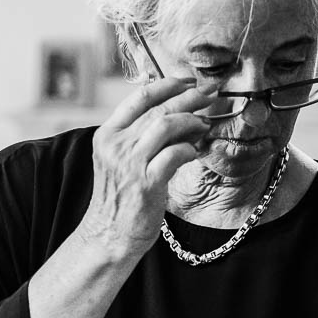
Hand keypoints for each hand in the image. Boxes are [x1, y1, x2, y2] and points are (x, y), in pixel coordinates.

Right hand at [78, 77, 221, 258]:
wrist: (108, 235)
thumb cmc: (120, 198)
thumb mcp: (120, 159)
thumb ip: (140, 136)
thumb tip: (179, 113)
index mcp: (107, 134)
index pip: (140, 96)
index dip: (169, 84)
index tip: (190, 82)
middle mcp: (116, 144)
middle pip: (158, 107)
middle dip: (189, 97)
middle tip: (210, 94)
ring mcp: (130, 163)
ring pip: (167, 124)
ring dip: (192, 120)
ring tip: (205, 123)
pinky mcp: (147, 182)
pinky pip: (175, 153)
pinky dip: (190, 149)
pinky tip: (196, 152)